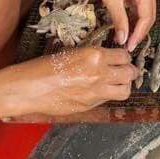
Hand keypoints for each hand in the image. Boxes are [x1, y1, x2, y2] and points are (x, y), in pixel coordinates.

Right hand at [10, 47, 136, 116]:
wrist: (29, 88)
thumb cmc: (44, 67)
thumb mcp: (73, 53)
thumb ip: (93, 57)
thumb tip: (107, 59)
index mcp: (94, 56)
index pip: (124, 55)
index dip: (124, 57)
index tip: (122, 58)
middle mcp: (99, 73)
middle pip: (130, 72)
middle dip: (130, 71)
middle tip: (126, 71)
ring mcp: (96, 91)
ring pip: (125, 90)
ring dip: (124, 85)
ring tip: (119, 83)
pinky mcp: (90, 105)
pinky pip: (108, 100)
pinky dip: (109, 95)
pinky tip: (102, 91)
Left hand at [85, 0, 156, 50]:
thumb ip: (119, 19)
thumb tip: (123, 38)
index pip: (146, 17)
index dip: (138, 34)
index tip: (129, 45)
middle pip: (149, 15)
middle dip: (139, 31)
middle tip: (128, 44)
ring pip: (146, 12)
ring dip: (137, 25)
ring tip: (126, 38)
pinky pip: (141, 6)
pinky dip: (134, 16)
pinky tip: (126, 25)